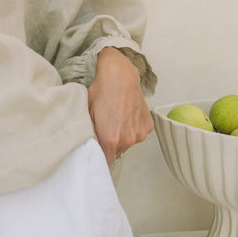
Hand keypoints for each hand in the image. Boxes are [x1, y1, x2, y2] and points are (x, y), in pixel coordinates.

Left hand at [88, 46, 153, 167]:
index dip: (101, 156)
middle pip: (117, 151)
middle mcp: (128, 140)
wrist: (120, 75)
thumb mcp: (88, 114)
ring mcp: (140, 133)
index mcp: (111, 139)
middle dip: (110, 144)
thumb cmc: (101, 92)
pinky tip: (127, 114)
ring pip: (128, 143)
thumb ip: (90, 136)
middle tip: (105, 127)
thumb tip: (90, 148)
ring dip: (123, 136)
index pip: (106, 161)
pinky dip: (133, 127)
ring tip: (117, 118)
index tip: (98, 151)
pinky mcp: (148, 126)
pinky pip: (138, 133)